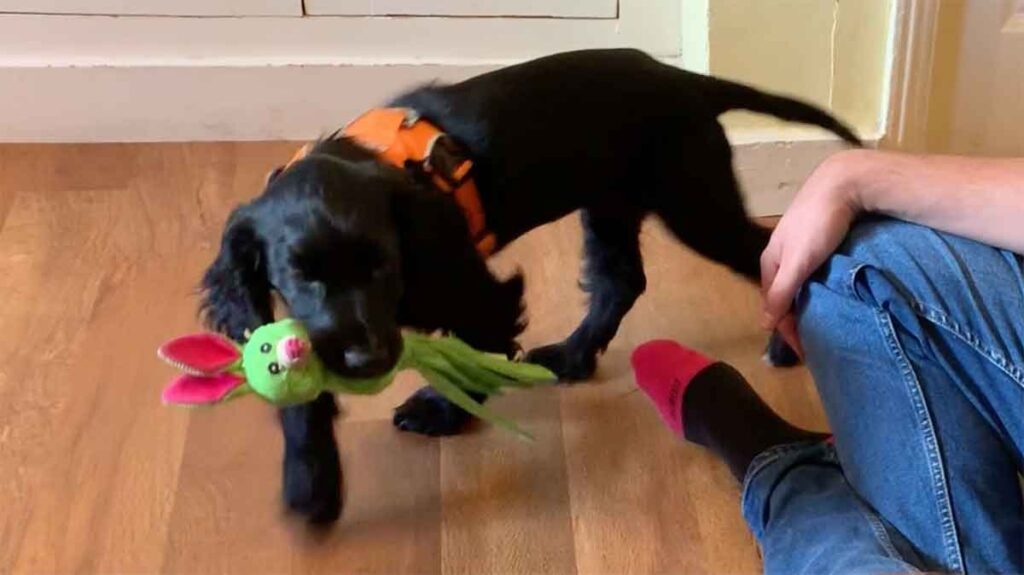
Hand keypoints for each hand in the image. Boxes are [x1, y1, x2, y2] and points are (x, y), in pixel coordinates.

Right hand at [760, 150, 868, 351]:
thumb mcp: (798, 263)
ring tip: (824, 320)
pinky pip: (813, 272)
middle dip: (795, 318)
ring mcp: (799, 246)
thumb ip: (781, 293)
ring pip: (799, 283)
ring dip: (807, 303)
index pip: (772, 305)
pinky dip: (818, 287)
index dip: (786, 330)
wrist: (842, 183)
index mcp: (770, 262)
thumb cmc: (817, 224)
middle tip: (815, 340)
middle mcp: (781, 255)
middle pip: (784, 295)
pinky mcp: (818, 238)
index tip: (806, 352)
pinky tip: (830, 292)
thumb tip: (764, 324)